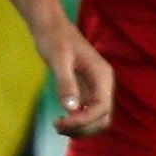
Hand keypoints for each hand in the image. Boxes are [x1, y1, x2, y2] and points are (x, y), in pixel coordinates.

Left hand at [39, 21, 115, 136]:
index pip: (102, 108)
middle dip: (83, 128)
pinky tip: (61, 120)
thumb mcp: (58, 59)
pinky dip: (78, 122)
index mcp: (102, 75)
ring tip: (58, 126)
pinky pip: (88, 113)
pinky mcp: (86, 90)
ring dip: (81, 128)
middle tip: (58, 126)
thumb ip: (66, 83)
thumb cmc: (54, 39)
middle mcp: (103, 84)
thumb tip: (72, 108)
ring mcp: (96, 88)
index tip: (62, 122)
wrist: (51, 27)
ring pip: (97, 119)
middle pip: (103, 118)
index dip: (83, 120)